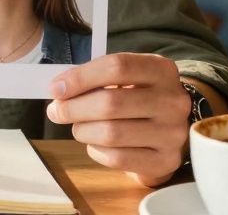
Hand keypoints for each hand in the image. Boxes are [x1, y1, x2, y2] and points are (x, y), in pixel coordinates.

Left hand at [46, 53, 189, 186]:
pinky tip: (95, 144)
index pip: (117, 67)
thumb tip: (59, 90)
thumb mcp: (126, 78)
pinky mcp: (166, 161)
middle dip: (73, 108)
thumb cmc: (139, 98)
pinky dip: (97, 151)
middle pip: (110, 103)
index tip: (56, 88)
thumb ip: (95, 78)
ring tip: (78, 127)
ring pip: (111, 133)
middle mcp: (172, 101)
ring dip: (83, 131)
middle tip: (56, 111)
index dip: (80, 77)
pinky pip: (118, 158)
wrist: (172, 129)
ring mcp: (172, 133)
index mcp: (161, 70)